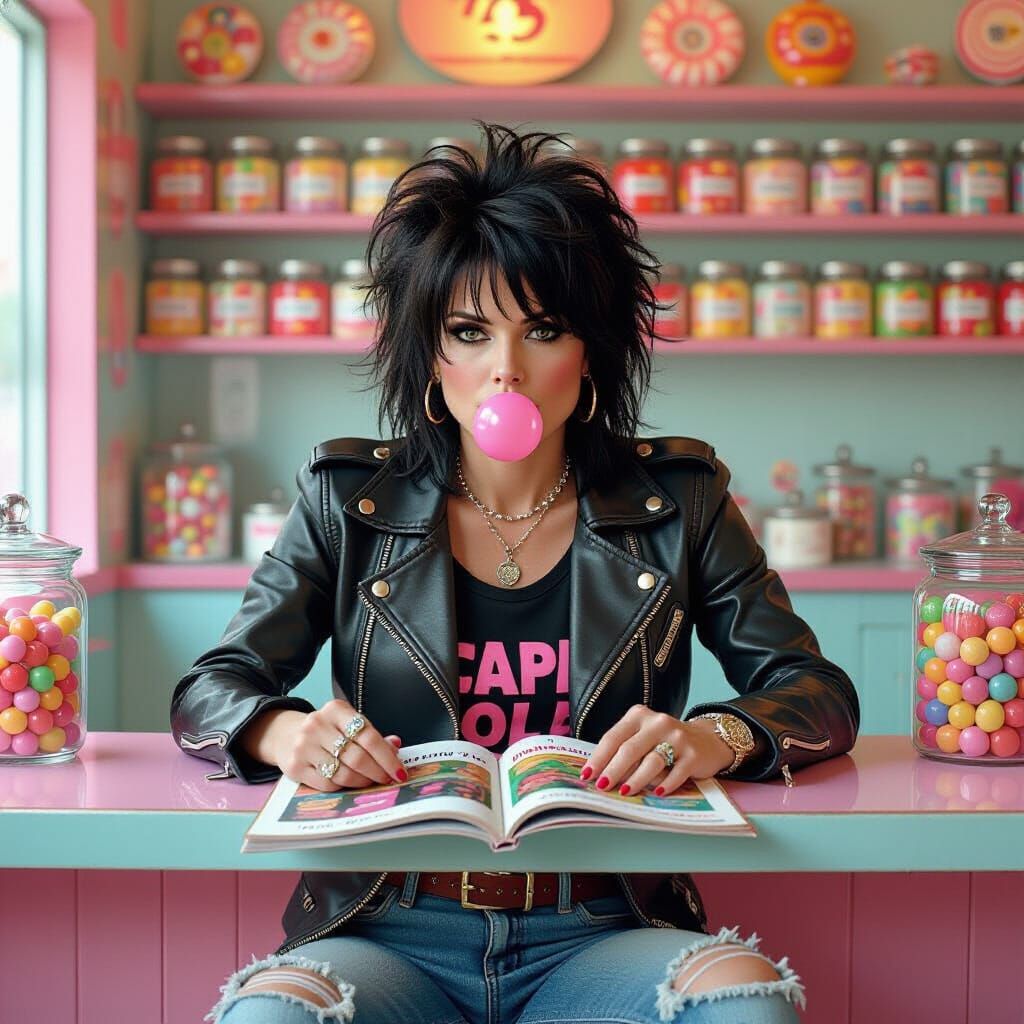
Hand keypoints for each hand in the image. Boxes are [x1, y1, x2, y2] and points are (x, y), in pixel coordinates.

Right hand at [273, 698, 407, 792]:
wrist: (285, 734)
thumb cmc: (325, 730)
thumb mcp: (347, 723)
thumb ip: (370, 734)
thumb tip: (396, 745)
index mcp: (336, 710)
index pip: (369, 736)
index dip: (387, 756)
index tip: (399, 771)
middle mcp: (318, 725)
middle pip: (358, 756)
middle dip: (378, 772)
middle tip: (389, 779)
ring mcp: (304, 746)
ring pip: (344, 773)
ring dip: (363, 781)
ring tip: (371, 781)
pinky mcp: (295, 767)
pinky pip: (328, 784)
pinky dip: (344, 786)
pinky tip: (350, 782)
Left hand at [579, 705, 734, 797]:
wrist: (707, 740)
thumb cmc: (665, 742)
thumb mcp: (643, 737)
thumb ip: (625, 749)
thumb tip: (599, 774)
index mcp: (639, 715)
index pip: (613, 737)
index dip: (598, 758)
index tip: (586, 775)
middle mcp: (658, 722)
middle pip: (630, 749)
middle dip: (613, 770)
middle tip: (602, 787)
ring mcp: (678, 737)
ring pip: (652, 761)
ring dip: (636, 779)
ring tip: (625, 792)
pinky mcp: (694, 754)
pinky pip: (676, 772)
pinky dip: (665, 785)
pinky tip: (656, 794)